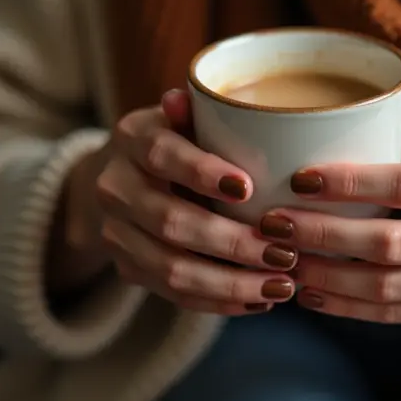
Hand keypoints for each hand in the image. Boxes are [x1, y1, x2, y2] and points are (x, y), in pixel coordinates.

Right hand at [74, 90, 295, 313]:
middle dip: (233, 243)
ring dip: (232, 283)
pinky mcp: (128, 269)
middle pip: (171, 223)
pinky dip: (220, 302)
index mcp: (132, 138)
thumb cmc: (177, 140)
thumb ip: (194, 112)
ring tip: (283, 284)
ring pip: (172, 270)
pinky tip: (261, 299)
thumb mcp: (184, 117)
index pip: (162, 155)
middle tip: (285, 252)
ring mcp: (116, 234)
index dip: (202, 173)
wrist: (124, 177)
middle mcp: (115, 187)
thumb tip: (185, 97)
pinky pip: (173, 295)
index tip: (250, 189)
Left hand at [257, 141, 400, 327]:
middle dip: (320, 235)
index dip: (348, 183)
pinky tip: (313, 292)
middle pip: (386, 244)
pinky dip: (347, 307)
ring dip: (324, 276)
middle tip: (273, 224)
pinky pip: (394, 315)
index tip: (299, 178)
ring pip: (384, 287)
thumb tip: (340, 144)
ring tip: (283, 259)